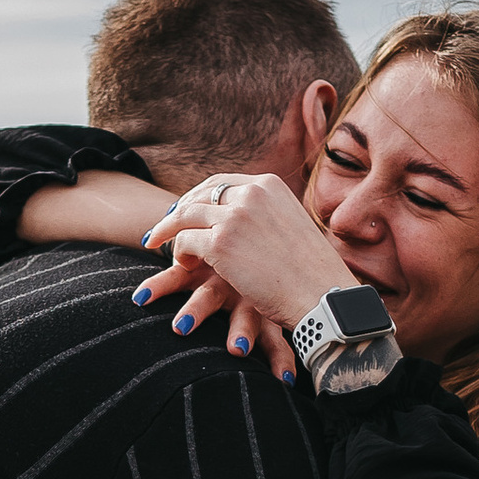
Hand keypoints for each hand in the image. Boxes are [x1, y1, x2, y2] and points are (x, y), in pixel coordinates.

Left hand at [135, 171, 345, 381]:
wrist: (322, 295)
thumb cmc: (313, 273)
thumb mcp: (292, 227)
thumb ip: (267, 217)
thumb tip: (249, 223)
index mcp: (270, 185)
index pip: (223, 183)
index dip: (199, 196)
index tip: (186, 208)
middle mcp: (251, 193)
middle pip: (200, 196)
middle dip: (177, 210)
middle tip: (162, 226)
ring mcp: (234, 217)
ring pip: (185, 216)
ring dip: (168, 231)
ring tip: (156, 243)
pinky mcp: (220, 244)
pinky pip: (185, 242)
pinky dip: (178, 253)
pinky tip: (180, 266)